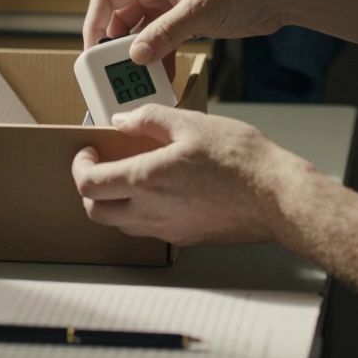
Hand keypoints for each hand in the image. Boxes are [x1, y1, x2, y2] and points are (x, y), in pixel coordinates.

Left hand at [70, 104, 312, 245]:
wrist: (277, 197)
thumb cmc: (240, 159)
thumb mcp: (191, 123)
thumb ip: (149, 119)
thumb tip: (122, 121)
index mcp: (145, 180)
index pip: (89, 183)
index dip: (80, 166)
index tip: (88, 151)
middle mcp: (150, 212)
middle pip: (96, 211)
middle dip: (90, 188)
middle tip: (101, 165)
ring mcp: (167, 229)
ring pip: (121, 224)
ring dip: (114, 202)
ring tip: (130, 176)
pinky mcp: (185, 238)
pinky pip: (149, 229)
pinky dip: (140, 212)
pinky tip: (161, 190)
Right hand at [82, 0, 288, 65]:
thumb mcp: (198, 11)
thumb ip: (164, 34)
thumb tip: (136, 55)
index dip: (94, 24)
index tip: (92, 53)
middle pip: (120, 17)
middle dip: (116, 45)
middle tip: (114, 73)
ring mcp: (170, 3)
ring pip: (140, 31)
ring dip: (138, 55)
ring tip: (137, 79)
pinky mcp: (184, 19)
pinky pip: (160, 40)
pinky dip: (158, 57)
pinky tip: (161, 76)